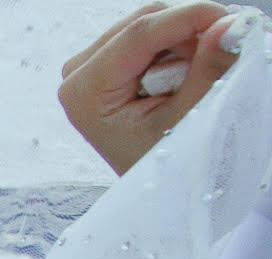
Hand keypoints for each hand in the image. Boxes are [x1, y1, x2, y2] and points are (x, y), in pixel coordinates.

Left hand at [59, 2, 252, 174]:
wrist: (154, 188)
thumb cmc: (164, 166)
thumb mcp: (189, 120)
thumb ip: (208, 70)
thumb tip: (229, 24)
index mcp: (84, 91)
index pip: (140, 33)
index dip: (190, 17)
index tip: (234, 21)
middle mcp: (77, 73)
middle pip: (145, 21)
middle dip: (189, 33)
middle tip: (220, 57)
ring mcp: (89, 67)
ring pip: (151, 24)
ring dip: (185, 42)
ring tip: (196, 80)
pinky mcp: (107, 64)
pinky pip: (151, 37)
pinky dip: (178, 47)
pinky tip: (185, 76)